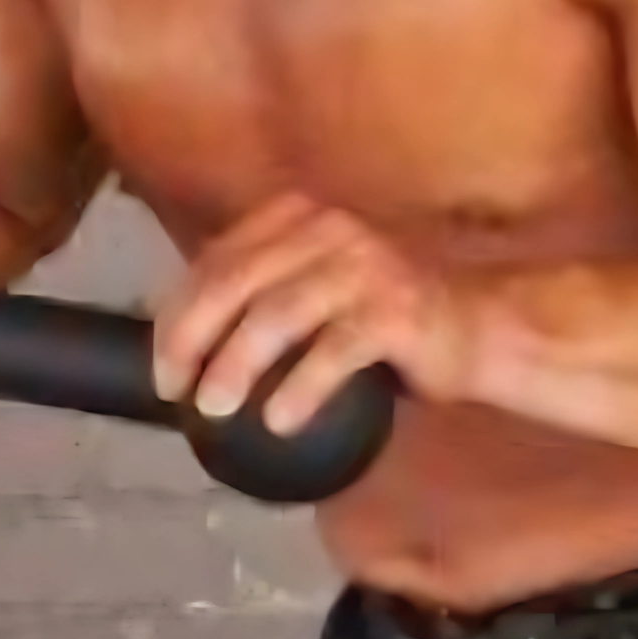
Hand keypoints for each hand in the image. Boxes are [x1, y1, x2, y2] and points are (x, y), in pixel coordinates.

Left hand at [151, 192, 471, 433]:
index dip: (177, 313)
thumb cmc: (381, 317)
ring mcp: (364, 267)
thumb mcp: (315, 287)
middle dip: (191, 339)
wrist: (476, 328)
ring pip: (277, 315)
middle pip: (234, 282)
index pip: (215, 260)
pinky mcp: (395, 311)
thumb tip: (183, 348)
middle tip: (175, 391)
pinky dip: (300, 389)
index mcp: (296, 217)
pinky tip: (279, 422)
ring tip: (214, 409)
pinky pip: (334, 352)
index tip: (161, 367)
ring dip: (235, 365)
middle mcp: (327, 229)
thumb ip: (262, 294)